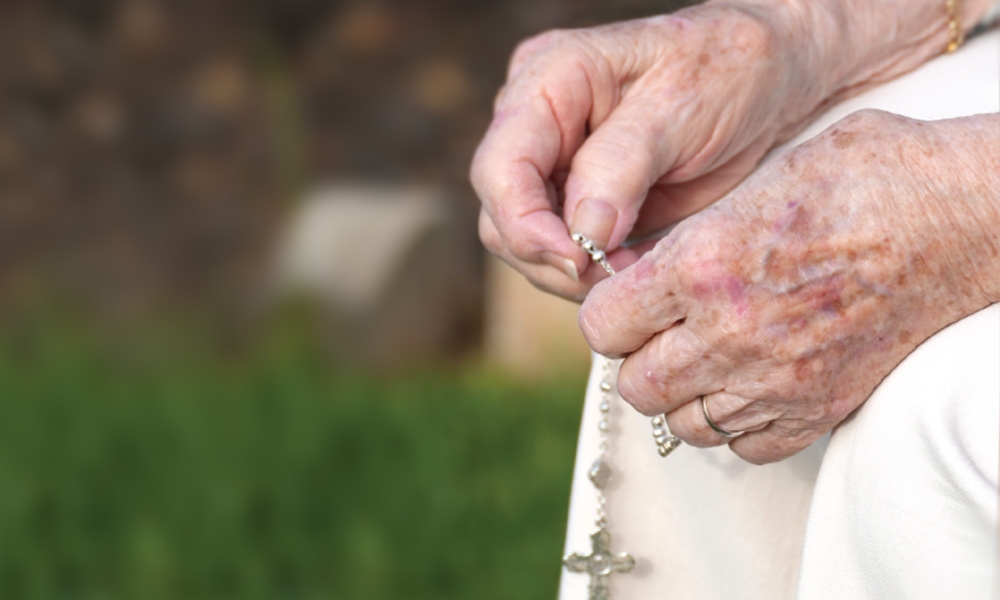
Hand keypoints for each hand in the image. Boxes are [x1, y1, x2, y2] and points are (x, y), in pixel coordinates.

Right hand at [471, 2, 828, 299]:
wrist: (771, 81)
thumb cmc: (731, 69)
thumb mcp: (682, 104)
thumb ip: (622, 166)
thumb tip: (581, 235)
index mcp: (548, 79)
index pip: (500, 167)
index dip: (525, 225)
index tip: (576, 262)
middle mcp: (536, 123)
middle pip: (502, 214)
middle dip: (552, 257)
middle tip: (613, 275)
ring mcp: (553, 164)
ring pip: (525, 242)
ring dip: (572, 272)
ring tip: (634, 267)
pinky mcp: (578, 200)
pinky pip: (562, 252)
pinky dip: (593, 272)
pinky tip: (636, 264)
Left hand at [579, 110, 999, 463]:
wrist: (965, 216)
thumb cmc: (868, 177)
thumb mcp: (758, 180)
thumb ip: (693, 235)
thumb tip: (648, 266)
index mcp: (704, 265)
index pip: (603, 325)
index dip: (608, 312)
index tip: (625, 301)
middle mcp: (731, 332)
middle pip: (635, 385)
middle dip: (638, 357)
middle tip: (662, 331)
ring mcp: (776, 380)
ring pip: (684, 424)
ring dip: (683, 393)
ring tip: (706, 357)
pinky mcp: (819, 408)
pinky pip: (745, 448)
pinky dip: (736, 423)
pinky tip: (750, 383)